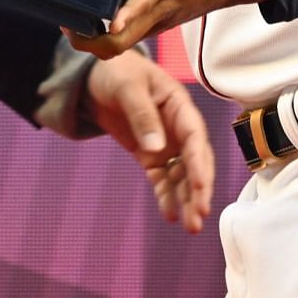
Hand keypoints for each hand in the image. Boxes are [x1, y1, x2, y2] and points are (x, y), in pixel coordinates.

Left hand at [67, 0, 273, 58]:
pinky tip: (86, 21)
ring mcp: (161, 20)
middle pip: (123, 41)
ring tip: (66, 22)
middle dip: (91, 40)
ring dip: (93, 42)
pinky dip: (105, 38)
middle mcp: (164, 4)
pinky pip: (128, 41)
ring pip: (122, 47)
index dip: (126, 15)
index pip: (146, 1)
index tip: (107, 22)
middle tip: (63, 22)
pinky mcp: (159, 25)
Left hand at [84, 50, 214, 233]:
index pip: (195, 137)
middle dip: (199, 189)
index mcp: (179, 105)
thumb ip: (142, 114)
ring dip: (187, 199)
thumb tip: (157, 148)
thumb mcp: (128, 86)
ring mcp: (166, 143)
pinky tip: (171, 215)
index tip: (202, 186)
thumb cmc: (117, 71)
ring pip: (182, 175)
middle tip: (200, 216)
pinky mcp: (150, 155)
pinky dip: (166, 196)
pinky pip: (162, 178)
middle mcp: (178, 127)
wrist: (95, 76)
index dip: (200, 162)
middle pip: (194, 161)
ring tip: (191, 226)